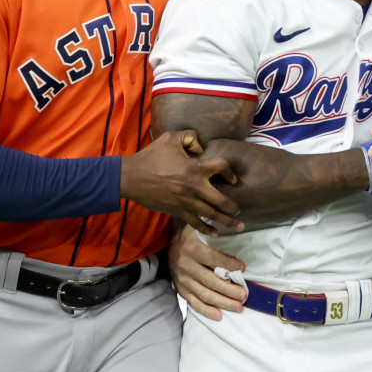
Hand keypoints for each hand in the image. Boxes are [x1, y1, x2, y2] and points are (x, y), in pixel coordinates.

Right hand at [122, 131, 243, 232]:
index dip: (230, 171)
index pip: (222, 167)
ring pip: (212, 215)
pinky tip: (216, 233)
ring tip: (238, 226)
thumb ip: (190, 137)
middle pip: (222, 200)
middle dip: (233, 207)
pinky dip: (207, 229)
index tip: (233, 179)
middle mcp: (195, 187)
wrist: (132, 177)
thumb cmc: (151, 156)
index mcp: (195, 168)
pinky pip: (196, 223)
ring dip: (227, 221)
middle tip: (239, 210)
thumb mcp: (171, 138)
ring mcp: (187, 201)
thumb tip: (202, 147)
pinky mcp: (178, 211)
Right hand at [168, 221, 247, 320]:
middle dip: (229, 290)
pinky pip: (193, 302)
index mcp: (192, 249)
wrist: (166, 242)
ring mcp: (182, 280)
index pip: (213, 259)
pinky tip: (219, 316)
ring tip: (238, 307)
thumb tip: (239, 227)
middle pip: (210, 281)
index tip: (243, 269)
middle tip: (244, 295)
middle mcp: (186, 266)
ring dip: (222, 302)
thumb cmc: (189, 234)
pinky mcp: (180, 289)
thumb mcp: (200, 226)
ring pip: (204, 294)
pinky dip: (206, 310)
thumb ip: (215, 228)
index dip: (229, 265)